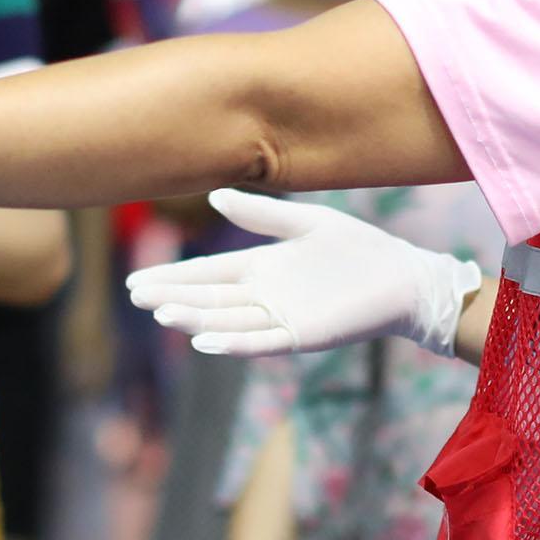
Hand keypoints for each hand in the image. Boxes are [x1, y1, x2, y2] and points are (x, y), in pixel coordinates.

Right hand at [126, 190, 481, 357]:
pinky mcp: (303, 336)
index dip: (174, 277)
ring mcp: (281, 318)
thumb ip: (262, 214)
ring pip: (227, 320)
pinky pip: (260, 341)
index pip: (208, 273)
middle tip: (135, 295)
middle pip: (209, 298)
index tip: (136, 281)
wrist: (404, 278)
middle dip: (173, 297)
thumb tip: (213, 197)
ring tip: (162, 313)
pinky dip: (232, 342)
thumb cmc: (360, 249)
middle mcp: (266, 296)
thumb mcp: (306, 222)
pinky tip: (203, 339)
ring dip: (195, 318)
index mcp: (263, 267)